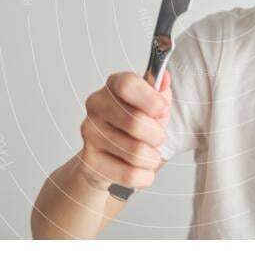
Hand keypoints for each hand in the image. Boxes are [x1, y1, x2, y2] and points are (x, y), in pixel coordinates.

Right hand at [77, 69, 170, 190]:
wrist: (108, 156)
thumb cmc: (134, 125)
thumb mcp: (152, 104)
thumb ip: (160, 92)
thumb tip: (165, 79)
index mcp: (113, 86)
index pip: (127, 85)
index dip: (150, 99)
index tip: (163, 110)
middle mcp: (96, 106)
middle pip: (135, 122)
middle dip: (157, 135)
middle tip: (157, 137)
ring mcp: (90, 133)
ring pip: (135, 152)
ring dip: (152, 158)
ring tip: (148, 154)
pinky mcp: (90, 161)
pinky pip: (129, 174)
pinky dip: (144, 175)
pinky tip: (140, 168)